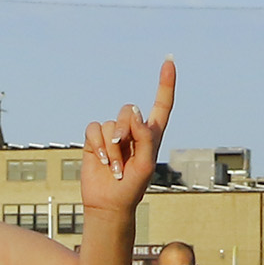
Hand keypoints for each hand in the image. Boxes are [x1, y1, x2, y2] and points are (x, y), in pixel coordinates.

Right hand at [79, 59, 177, 221]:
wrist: (109, 203)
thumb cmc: (133, 187)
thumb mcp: (145, 164)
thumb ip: (144, 137)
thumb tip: (134, 113)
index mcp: (152, 134)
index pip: (162, 104)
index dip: (166, 83)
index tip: (169, 61)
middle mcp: (132, 130)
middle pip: (129, 109)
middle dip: (124, 128)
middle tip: (122, 148)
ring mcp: (113, 135)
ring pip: (110, 123)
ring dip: (111, 149)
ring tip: (114, 168)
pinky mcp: (94, 141)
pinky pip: (94, 129)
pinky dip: (97, 145)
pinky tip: (100, 161)